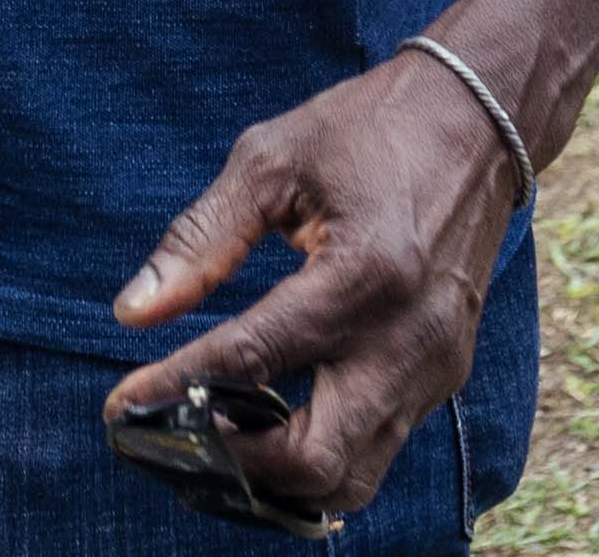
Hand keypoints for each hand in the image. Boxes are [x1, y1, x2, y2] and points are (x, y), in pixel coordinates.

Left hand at [103, 52, 530, 529]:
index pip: (254, 358)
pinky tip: (275, 414)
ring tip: (225, 429)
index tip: (123, 404)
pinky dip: (322, 448)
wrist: (475, 123)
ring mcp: (435, 365)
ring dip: (282, 471)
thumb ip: (201, 239)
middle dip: (239, 460)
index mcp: (363, 274)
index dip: (178, 386)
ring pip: (354, 475)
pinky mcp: (444, 373)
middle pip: (318, 460)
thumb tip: (133, 312)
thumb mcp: (271, 161)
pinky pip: (378, 444)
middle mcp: (407, 337)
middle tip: (185, 426)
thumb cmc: (366, 130)